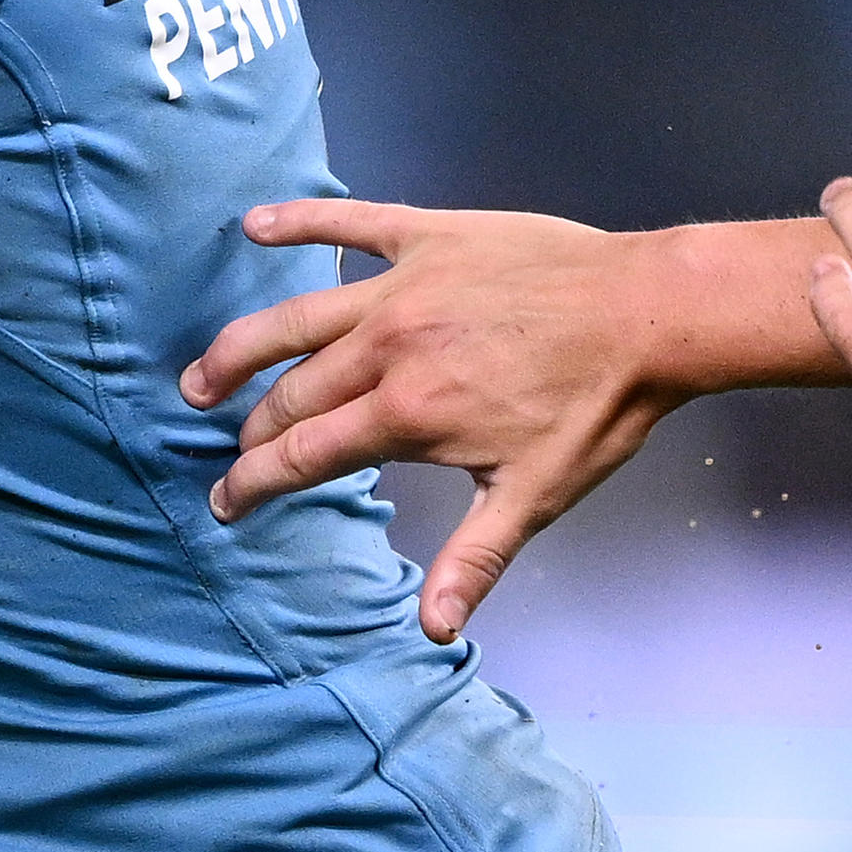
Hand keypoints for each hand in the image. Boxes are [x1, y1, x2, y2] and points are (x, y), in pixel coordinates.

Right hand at [185, 200, 676, 641]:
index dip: (254, 482)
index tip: (226, 502)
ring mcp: (406, 284)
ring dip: (242, 347)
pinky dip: (299, 222)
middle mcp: (390, 346)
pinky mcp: (431, 235)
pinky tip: (255, 226)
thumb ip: (475, 558)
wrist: (649, 313)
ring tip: (202, 374)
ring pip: (297, 317)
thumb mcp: (535, 493)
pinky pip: (350, 223)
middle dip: (249, 427)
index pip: (303, 455)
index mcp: (407, 413)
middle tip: (227, 446)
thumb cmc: (597, 407)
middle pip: (291, 393)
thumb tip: (436, 629)